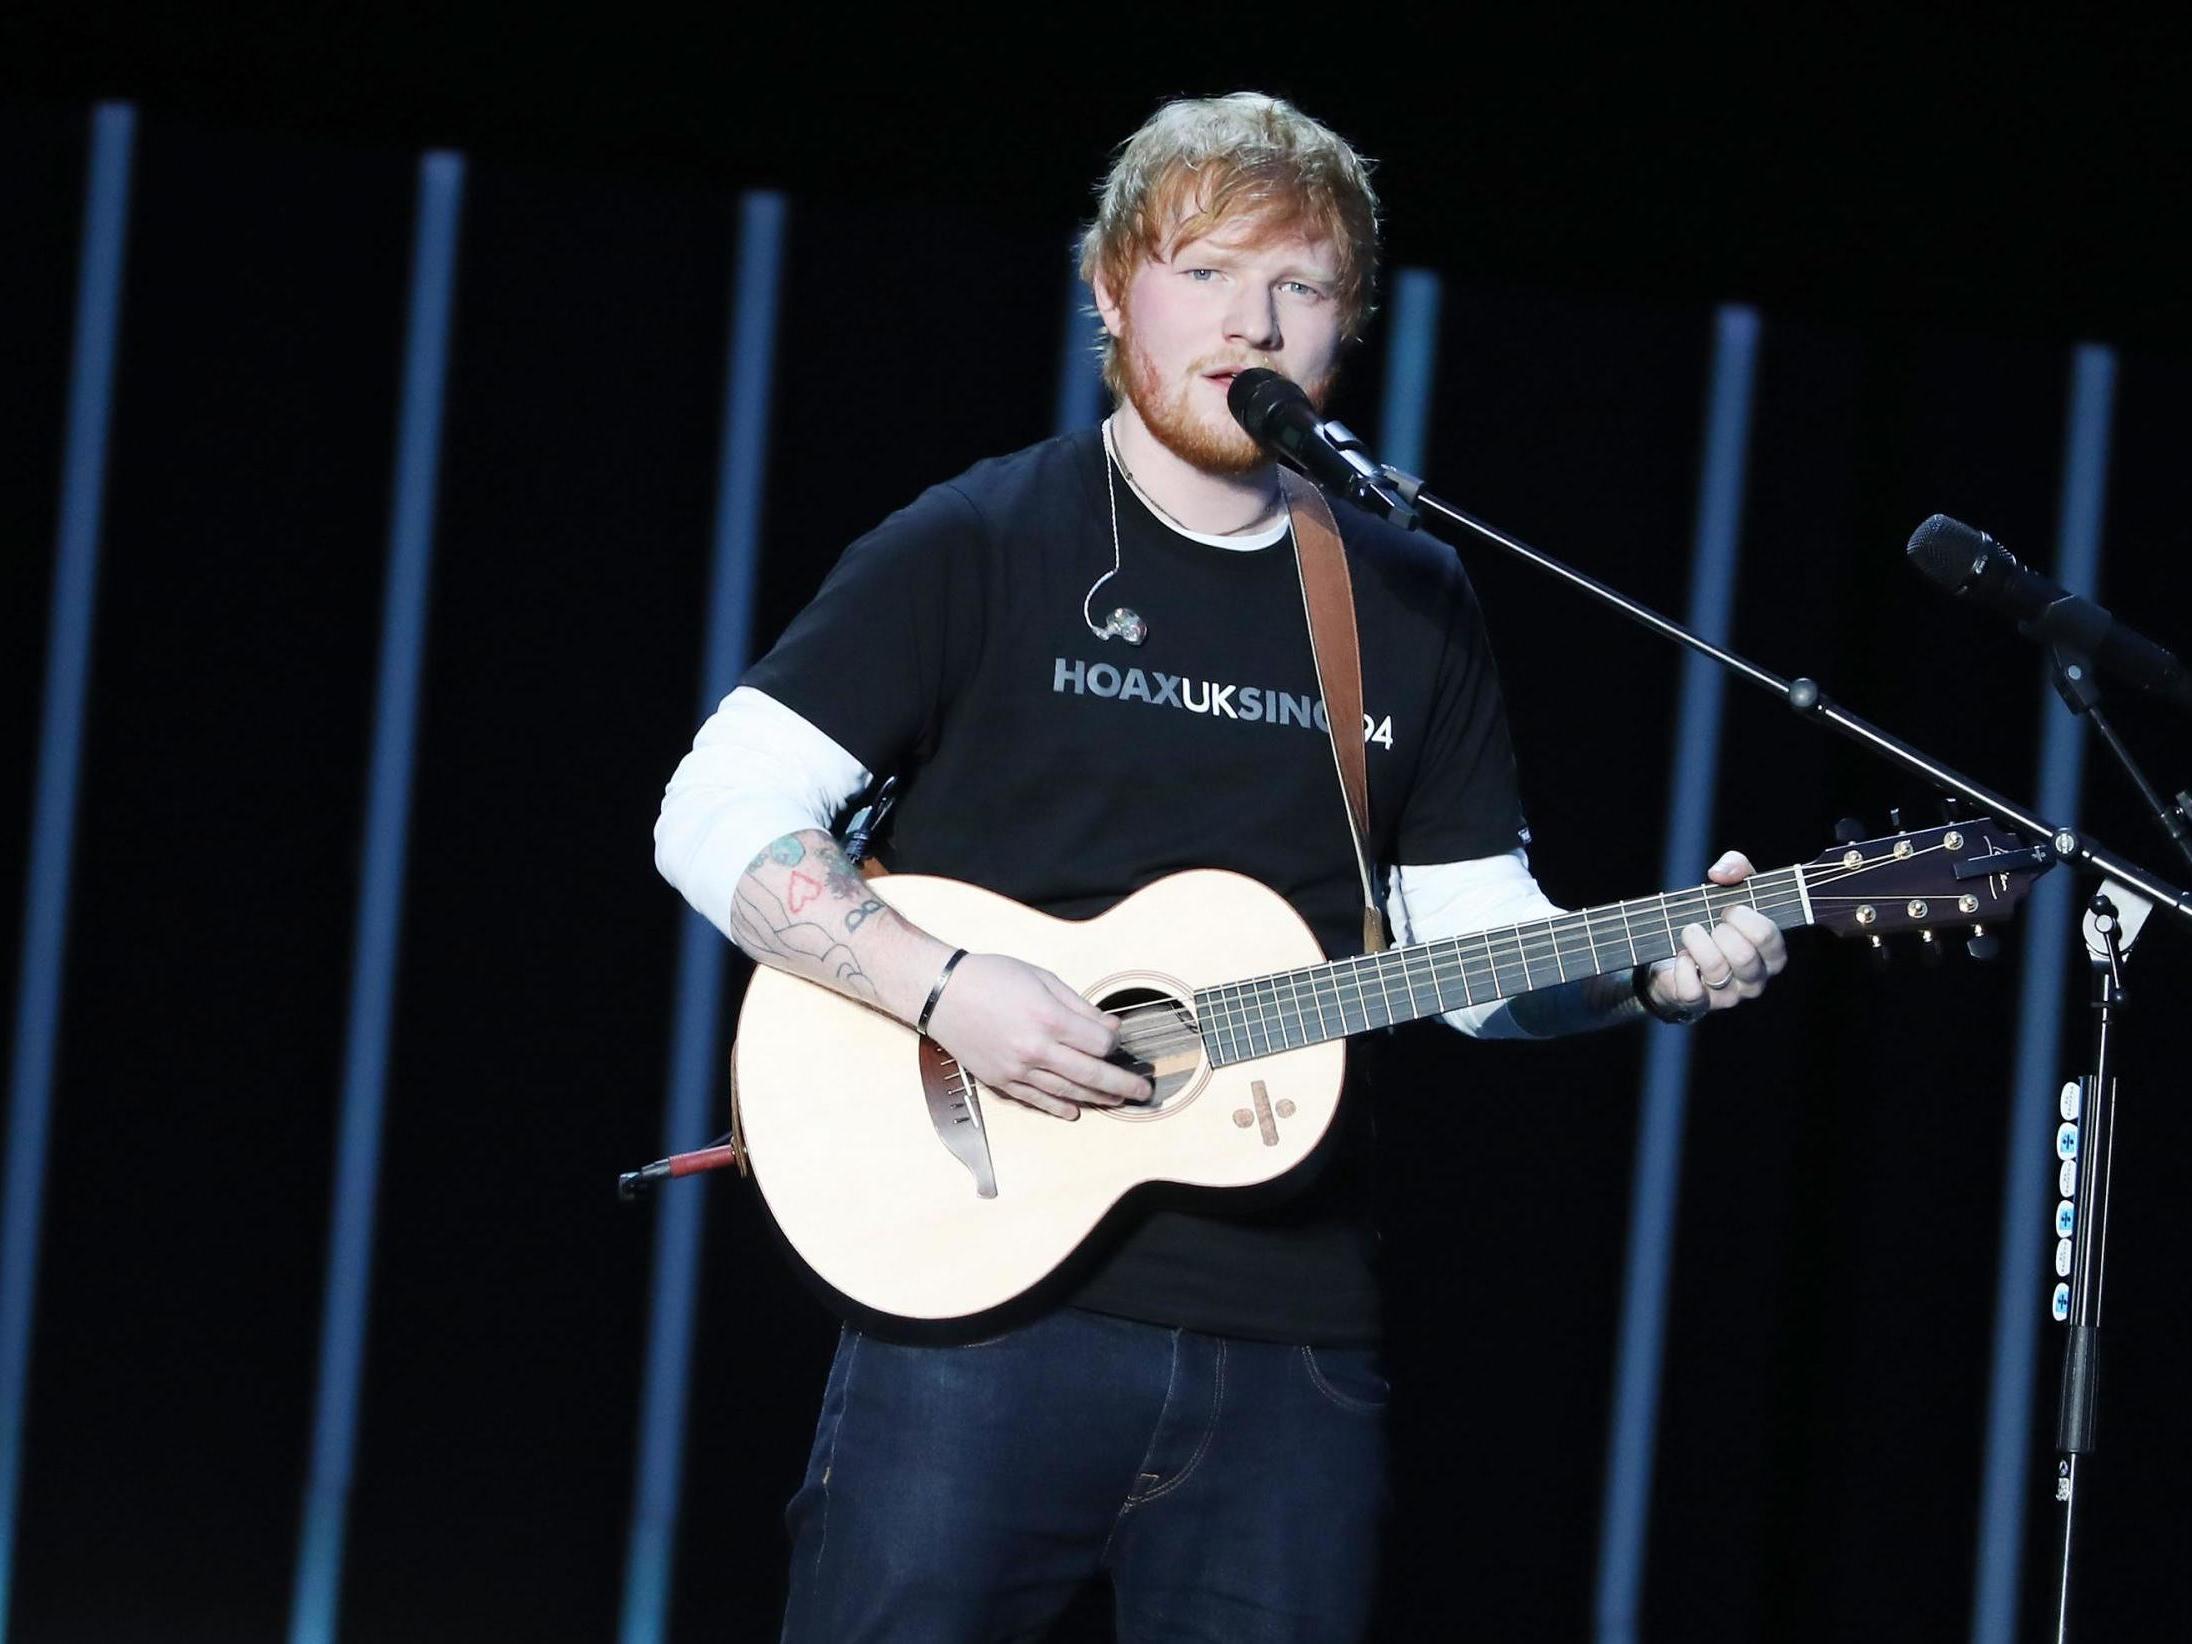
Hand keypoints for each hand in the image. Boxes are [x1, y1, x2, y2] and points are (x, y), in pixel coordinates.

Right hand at [923, 952, 1153, 1119]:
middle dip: (1123, 1085)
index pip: (1099, 1043)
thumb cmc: (992, 977)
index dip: (1115, 1043)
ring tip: (1117, 1101)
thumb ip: (1079, 1006)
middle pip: (1091, 1075)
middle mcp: (1035, 1049)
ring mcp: (1017, 1069)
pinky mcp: (1001, 1081)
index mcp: (1049, 1019)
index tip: (1117, 1040)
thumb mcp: (1043, 978)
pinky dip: (1059, 1109)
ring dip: (1097, 1099)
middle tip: (1144, 1092)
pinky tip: (1076, 1111)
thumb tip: (1110, 1026)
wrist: (942, 993)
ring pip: (1067, 1093)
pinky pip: (1036, 1101)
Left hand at [1642, 851, 1789, 1020]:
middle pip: (1744, 956)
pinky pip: (1692, 991)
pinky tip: (1681, 956)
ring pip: (1717, 970)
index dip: (1745, 917)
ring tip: (1689, 931)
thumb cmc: (1713, 920)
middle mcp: (1755, 978)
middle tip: (1709, 922)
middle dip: (1721, 931)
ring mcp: (1728, 995)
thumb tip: (1721, 874)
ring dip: (1697, 943)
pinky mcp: (1700, 1004)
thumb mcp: (1731, 888)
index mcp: (1770, 954)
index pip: (1768, 937)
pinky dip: (1682, 968)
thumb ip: (1736, 867)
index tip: (1729, 908)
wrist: (1676, 955)